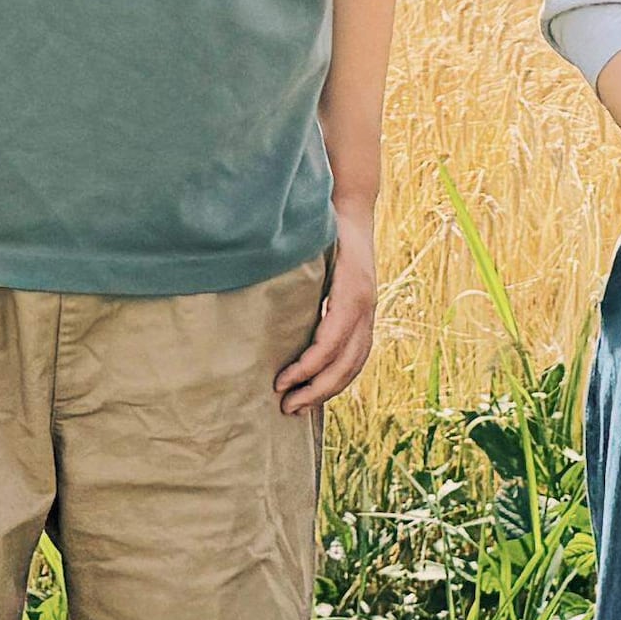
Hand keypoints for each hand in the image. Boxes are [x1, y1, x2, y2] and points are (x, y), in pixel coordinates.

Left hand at [278, 208, 382, 413]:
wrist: (354, 212)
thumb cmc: (324, 227)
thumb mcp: (308, 246)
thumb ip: (290, 274)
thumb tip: (251, 291)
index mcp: (350, 292)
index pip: (330, 343)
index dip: (306, 368)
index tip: (279, 383)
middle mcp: (364, 306)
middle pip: (345, 362)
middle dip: (316, 389)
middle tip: (285, 407)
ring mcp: (370, 312)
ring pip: (355, 364)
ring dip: (328, 390)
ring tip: (299, 407)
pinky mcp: (367, 317)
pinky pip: (359, 357)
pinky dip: (341, 378)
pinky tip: (319, 389)